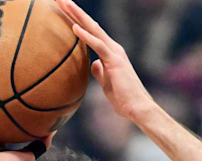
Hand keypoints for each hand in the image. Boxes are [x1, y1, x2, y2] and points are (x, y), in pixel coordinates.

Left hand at [58, 0, 155, 121]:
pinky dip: (86, 36)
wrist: (138, 108)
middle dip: (74, 10)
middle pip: (90, 25)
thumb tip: (93, 65)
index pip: (91, 31)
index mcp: (111, 53)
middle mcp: (113, 48)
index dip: (76, 19)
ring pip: (93, 29)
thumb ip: (100, 72)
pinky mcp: (115, 61)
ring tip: (63, 2)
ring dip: (77, 15)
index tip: (62, 9)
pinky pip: (98, 45)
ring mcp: (115, 53)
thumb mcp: (107, 84)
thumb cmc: (124, 99)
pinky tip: (74, 26)